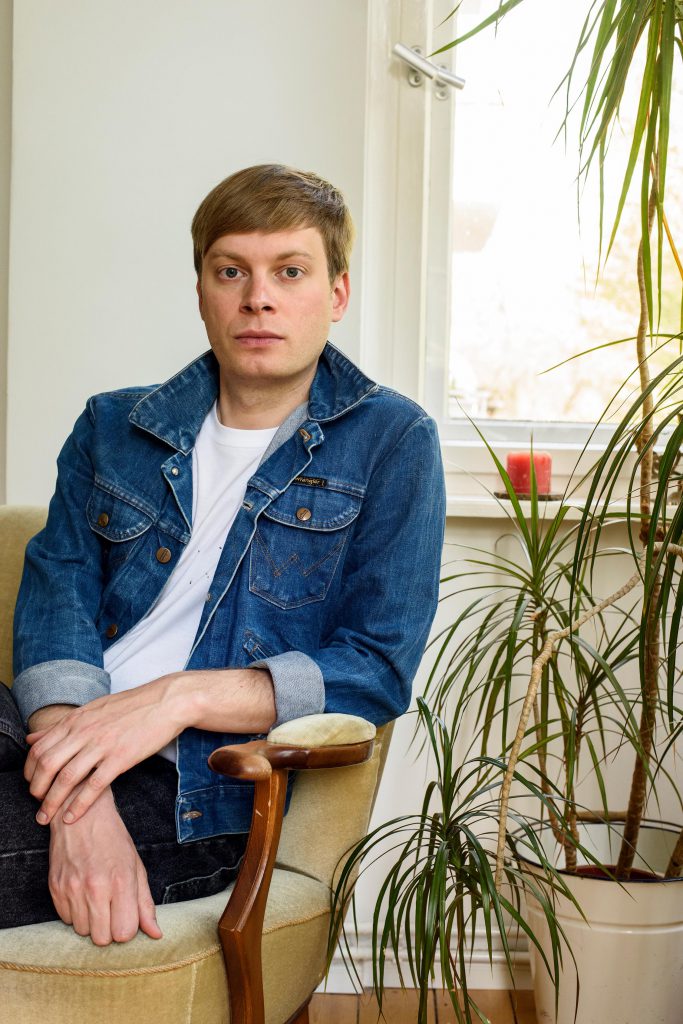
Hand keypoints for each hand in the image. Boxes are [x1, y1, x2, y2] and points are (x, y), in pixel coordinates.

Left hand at [25, 676, 185, 825]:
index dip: (29, 770)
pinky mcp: (120, 758)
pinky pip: (93, 786)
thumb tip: (31, 738)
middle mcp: (84, 731)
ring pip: (66, 777)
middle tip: (36, 804)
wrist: (165, 702)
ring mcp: (102, 745)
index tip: (30, 784)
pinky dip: (79, 805)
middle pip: (47, 764)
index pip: (40, 748)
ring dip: (52, 801)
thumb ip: (61, 727)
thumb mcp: (91, 710)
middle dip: (36, 789)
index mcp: (76, 720)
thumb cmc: (130, 706)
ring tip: (45, 817)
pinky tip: (71, 817)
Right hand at [48, 784, 161, 944]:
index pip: (124, 933)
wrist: (81, 815)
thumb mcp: (135, 866)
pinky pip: (65, 919)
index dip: (127, 929)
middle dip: (109, 929)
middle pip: (101, 939)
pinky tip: (81, 893)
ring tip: (96, 898)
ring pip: (82, 931)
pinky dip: (75, 913)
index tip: (126, 915)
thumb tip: (155, 934)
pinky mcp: (55, 888)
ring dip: (91, 921)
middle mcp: (95, 887)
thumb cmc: (112, 839)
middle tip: (111, 909)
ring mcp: (72, 888)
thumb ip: (145, 903)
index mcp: (121, 881)